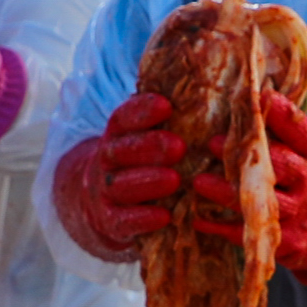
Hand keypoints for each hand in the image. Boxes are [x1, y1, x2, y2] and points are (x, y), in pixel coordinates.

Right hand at [52, 95, 181, 259]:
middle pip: (121, 150)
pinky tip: (164, 216)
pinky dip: (142, 218)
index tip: (166, 106)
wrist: (104, 204)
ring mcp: (106, 192)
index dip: (141, 111)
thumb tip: (202, 85)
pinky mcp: (110, 221)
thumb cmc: (142, 163)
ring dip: (147, 182)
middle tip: (179, 146)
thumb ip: (168, 119)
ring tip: (174, 180)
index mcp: (117, 136)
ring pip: (120, 185)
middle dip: (149, 146)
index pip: (122, 119)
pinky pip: (123, 221)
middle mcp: (107, 161)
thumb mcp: (146, 138)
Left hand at [194, 93, 306, 270]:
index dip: (284, 115)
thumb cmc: (304, 181)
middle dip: (249, 153)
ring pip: (261, 203)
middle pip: (283, 166)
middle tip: (213, 143)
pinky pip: (250, 234)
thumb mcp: (303, 156)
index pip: (303, 133)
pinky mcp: (287, 242)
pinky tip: (199, 219)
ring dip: (227, 192)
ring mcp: (298, 214)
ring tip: (199, 182)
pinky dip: (221, 227)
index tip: (262, 96)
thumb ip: (280, 132)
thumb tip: (247, 95)